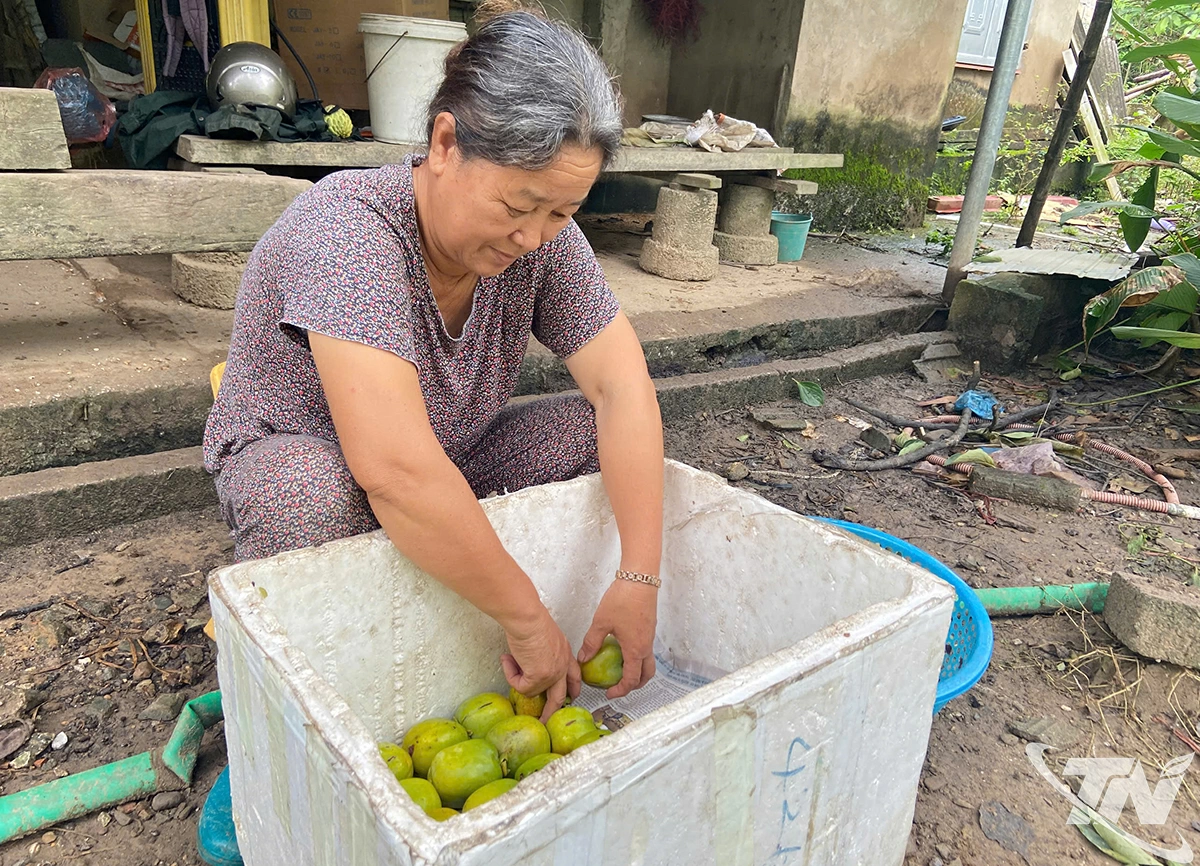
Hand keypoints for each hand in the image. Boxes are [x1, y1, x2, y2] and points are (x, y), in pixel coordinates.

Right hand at [500, 606, 579, 722]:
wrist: (526, 617)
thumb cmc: (530, 619)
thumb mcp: (544, 636)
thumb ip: (542, 651)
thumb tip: (527, 663)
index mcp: (565, 652)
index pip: (574, 675)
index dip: (571, 688)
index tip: (569, 696)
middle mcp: (563, 665)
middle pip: (561, 695)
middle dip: (552, 710)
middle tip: (545, 719)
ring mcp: (553, 673)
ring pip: (534, 692)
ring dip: (518, 680)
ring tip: (510, 662)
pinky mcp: (539, 678)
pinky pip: (521, 688)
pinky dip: (511, 676)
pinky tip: (509, 660)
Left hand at [578, 579, 657, 698]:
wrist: (640, 578)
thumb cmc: (623, 599)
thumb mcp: (601, 622)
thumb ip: (592, 642)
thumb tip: (583, 658)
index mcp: (635, 649)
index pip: (631, 680)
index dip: (620, 691)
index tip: (609, 694)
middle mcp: (646, 646)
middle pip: (646, 675)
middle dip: (634, 685)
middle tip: (618, 687)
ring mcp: (649, 636)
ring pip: (648, 662)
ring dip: (637, 671)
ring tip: (620, 671)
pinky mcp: (649, 627)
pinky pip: (646, 650)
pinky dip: (637, 657)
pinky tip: (622, 649)